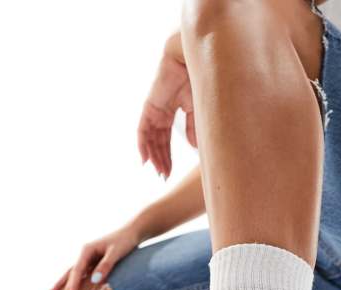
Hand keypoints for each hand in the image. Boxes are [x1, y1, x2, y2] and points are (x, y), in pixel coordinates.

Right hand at [49, 226, 140, 289]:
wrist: (132, 232)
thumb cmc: (124, 241)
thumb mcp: (116, 252)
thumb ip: (105, 265)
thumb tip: (95, 280)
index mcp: (87, 250)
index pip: (77, 270)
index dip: (72, 285)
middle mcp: (85, 253)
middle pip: (71, 272)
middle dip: (63, 286)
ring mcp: (89, 258)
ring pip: (75, 273)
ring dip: (66, 284)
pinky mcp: (95, 262)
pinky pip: (83, 274)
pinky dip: (76, 282)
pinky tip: (72, 289)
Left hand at [138, 50, 195, 179]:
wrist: (192, 61)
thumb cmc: (198, 80)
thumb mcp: (197, 110)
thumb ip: (194, 129)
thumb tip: (195, 148)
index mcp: (171, 112)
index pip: (166, 140)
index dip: (168, 157)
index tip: (169, 172)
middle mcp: (160, 112)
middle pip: (158, 142)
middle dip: (161, 160)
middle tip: (164, 176)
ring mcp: (153, 110)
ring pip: (150, 139)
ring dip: (154, 156)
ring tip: (159, 172)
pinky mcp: (149, 107)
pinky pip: (142, 130)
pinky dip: (143, 145)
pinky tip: (145, 160)